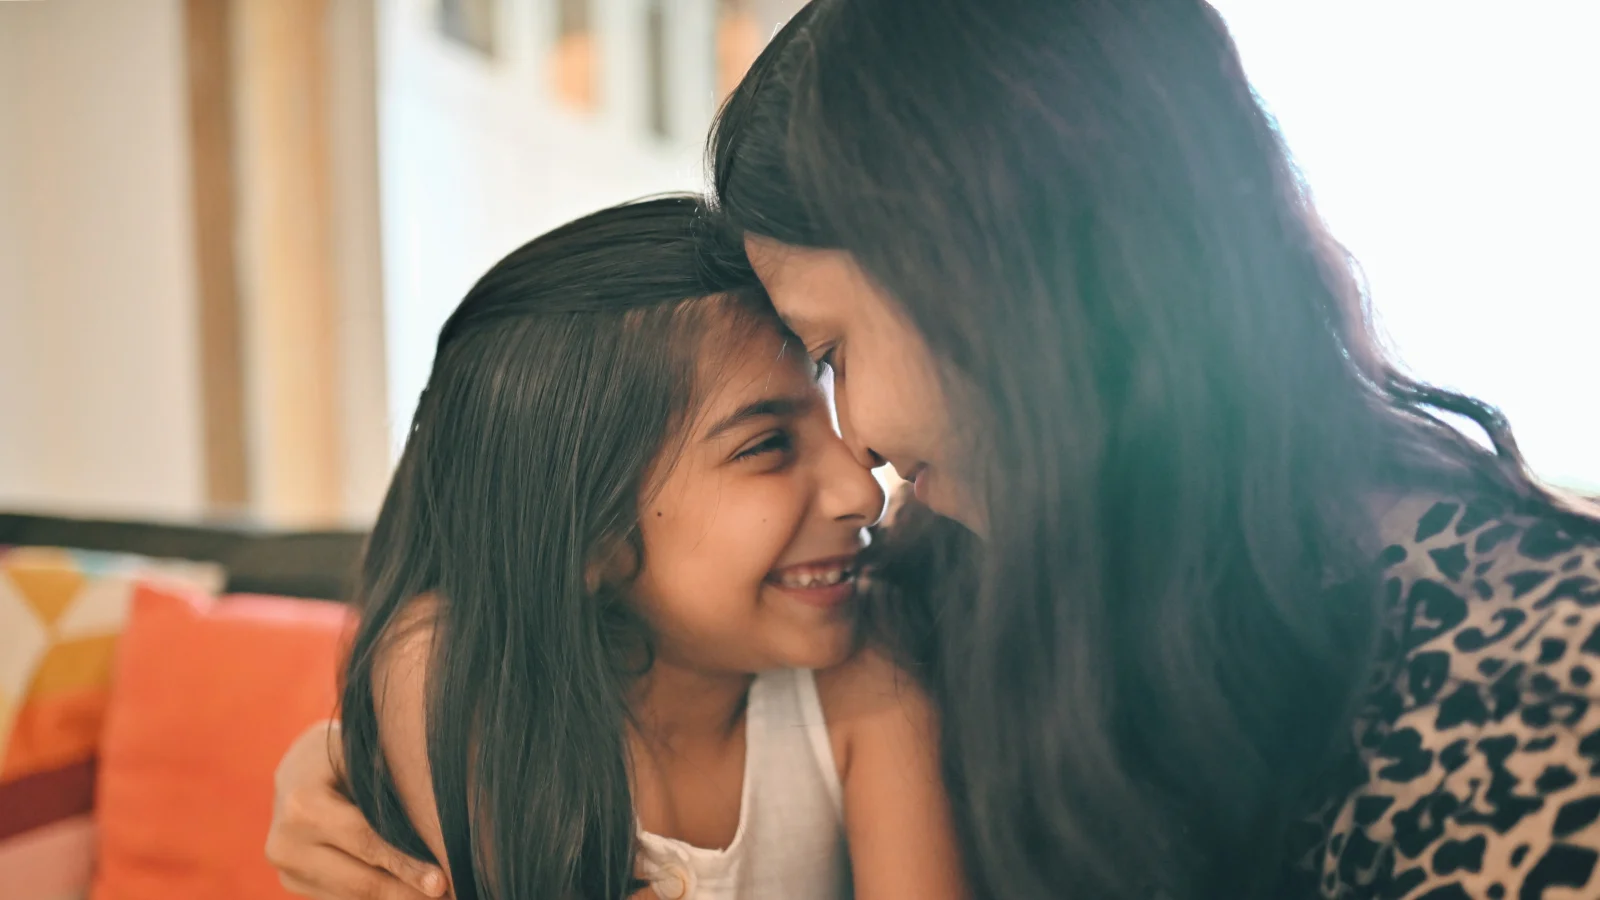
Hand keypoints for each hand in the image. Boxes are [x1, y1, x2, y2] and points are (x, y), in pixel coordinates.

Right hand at [265, 721, 447, 899]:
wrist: (298, 766)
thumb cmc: (346, 753)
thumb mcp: (364, 757)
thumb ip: (393, 789)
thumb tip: (445, 825)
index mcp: (302, 805)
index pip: (366, 842)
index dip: (407, 864)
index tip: (442, 882)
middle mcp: (286, 843)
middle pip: (359, 880)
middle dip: (407, 893)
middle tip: (451, 897)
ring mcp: (286, 869)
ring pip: (351, 897)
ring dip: (396, 899)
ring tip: (441, 898)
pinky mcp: (293, 883)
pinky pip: (342, 899)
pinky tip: (409, 893)